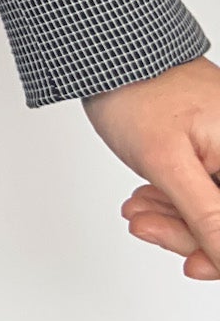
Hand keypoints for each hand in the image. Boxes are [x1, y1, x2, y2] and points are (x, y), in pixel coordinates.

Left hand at [82, 55, 219, 279]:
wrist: (111, 54)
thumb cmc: (138, 92)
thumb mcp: (169, 164)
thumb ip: (207, 216)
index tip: (193, 266)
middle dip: (188, 231)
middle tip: (144, 225)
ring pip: (215, 208)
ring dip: (175, 217)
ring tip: (137, 210)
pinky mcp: (216, 149)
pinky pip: (205, 188)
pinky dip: (175, 200)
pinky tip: (146, 199)